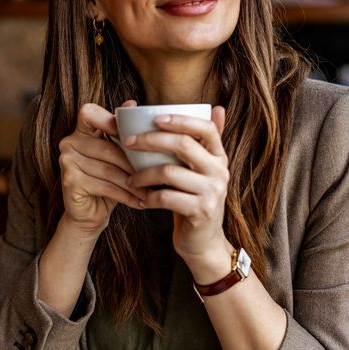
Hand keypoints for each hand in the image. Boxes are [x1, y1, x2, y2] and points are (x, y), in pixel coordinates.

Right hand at [58, 101, 144, 236]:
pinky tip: (139, 201)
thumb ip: (123, 133)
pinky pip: (104, 186)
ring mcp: (66, 161)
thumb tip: (133, 104)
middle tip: (156, 173)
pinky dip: (125, 195)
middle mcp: (69, 142)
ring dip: (133, 183)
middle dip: (134, 163)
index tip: (136, 137)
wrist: (90, 214)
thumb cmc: (108, 181)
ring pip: (108, 169)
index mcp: (80, 130)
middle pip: (108, 147)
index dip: (111, 121)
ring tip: (151, 191)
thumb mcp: (118, 156)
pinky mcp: (69, 180)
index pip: (90, 113)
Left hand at [125, 107, 231, 275]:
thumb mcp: (205, 170)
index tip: (155, 117)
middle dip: (151, 140)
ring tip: (130, 178)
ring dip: (143, 174)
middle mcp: (220, 172)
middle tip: (128, 143)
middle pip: (183, 145)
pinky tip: (140, 198)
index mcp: (219, 157)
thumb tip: (216, 107)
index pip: (205, 129)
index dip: (180, 120)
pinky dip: (149, 197)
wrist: (203, 242)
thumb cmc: (196, 200)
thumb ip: (207, 142)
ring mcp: (212, 193)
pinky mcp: (200, 212)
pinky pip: (166, 197)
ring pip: (169, 172)